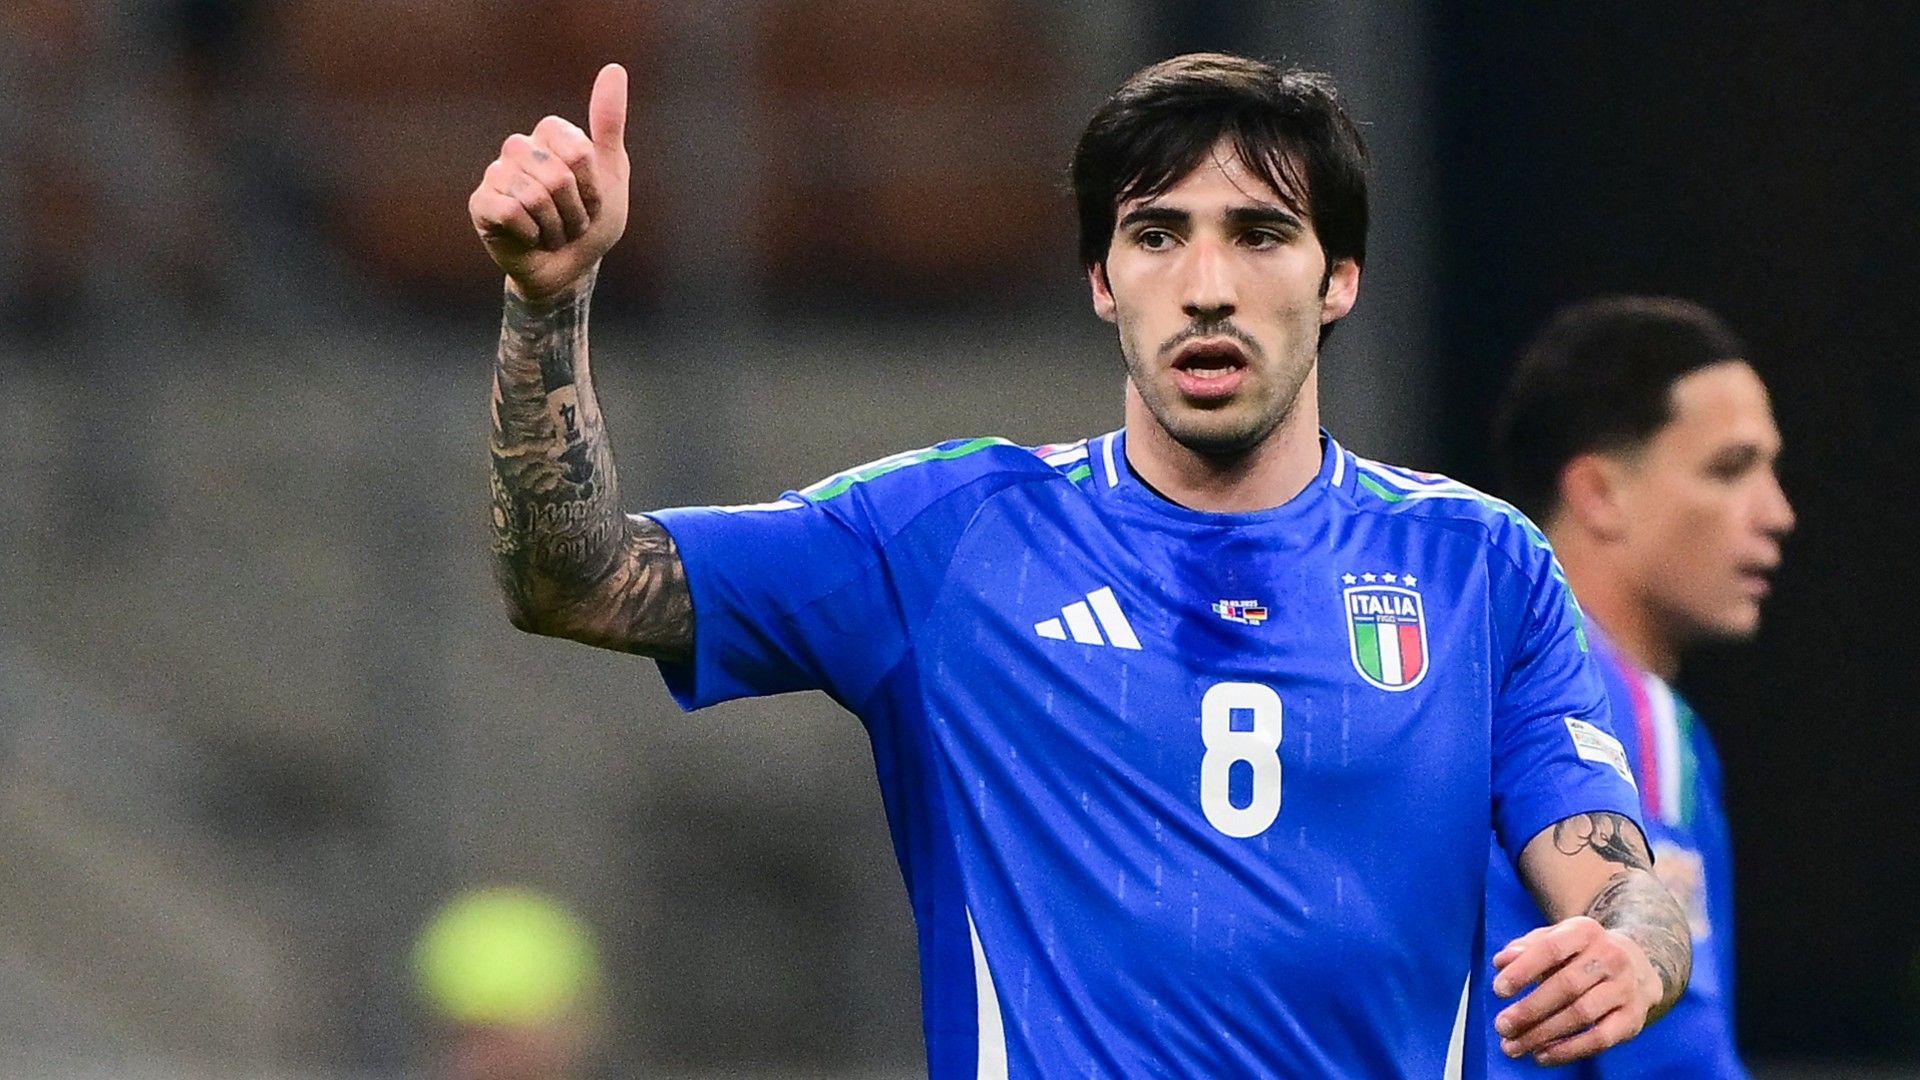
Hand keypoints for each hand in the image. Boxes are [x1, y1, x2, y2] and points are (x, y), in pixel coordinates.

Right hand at [469, 63, 629, 302]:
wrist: (572, 267)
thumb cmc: (592, 221)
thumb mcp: (612, 172)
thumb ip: (609, 122)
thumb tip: (614, 68)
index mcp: (549, 135)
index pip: (578, 151)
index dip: (592, 186)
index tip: (592, 200)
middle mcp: (519, 148)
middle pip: (558, 175)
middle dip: (575, 210)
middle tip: (571, 222)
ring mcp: (496, 174)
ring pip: (535, 195)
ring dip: (556, 226)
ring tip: (554, 232)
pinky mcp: (481, 204)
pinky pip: (510, 212)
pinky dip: (532, 234)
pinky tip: (531, 238)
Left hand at [1491, 915, 1664, 1065]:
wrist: (1637, 963)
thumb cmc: (1581, 952)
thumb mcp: (1555, 938)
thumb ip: (1525, 947)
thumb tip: (1501, 962)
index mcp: (1584, 931)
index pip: (1551, 948)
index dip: (1523, 970)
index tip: (1499, 990)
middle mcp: (1610, 957)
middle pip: (1566, 986)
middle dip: (1530, 1009)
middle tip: (1502, 1026)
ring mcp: (1625, 988)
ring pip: (1582, 1015)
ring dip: (1543, 1034)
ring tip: (1514, 1045)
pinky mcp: (1633, 1018)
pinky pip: (1600, 1039)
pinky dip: (1569, 1050)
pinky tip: (1542, 1055)